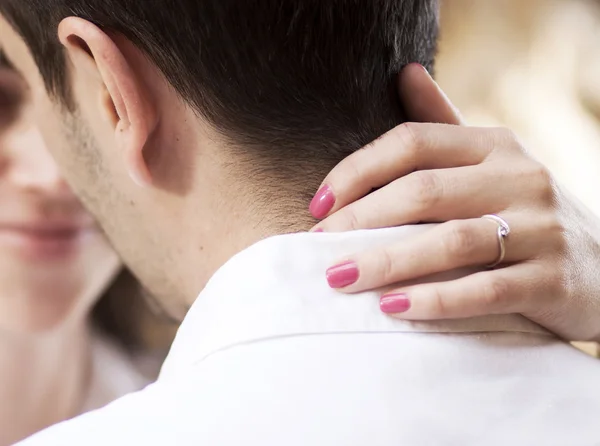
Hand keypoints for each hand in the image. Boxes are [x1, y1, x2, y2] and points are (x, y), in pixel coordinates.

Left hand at [312, 64, 599, 341]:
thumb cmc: (525, 214)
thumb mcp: (492, 162)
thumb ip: (446, 124)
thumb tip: (405, 72)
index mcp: (495, 145)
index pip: (412, 142)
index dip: (356, 171)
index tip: (317, 204)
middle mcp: (521, 177)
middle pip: (424, 191)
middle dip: (361, 220)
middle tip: (317, 246)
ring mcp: (541, 228)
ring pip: (451, 241)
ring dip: (387, 260)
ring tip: (340, 279)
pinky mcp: (553, 279)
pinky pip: (485, 289)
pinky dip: (436, 300)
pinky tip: (392, 308)